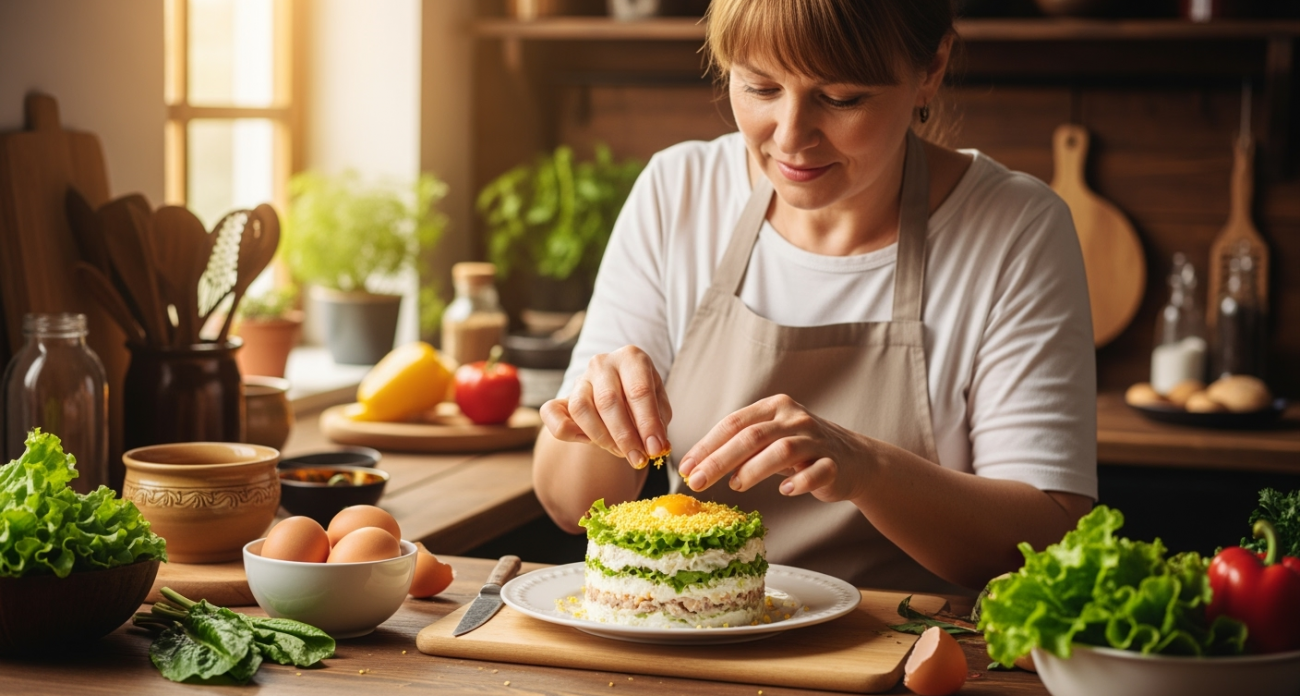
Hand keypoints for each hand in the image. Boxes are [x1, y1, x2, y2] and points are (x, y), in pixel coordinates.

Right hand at [539, 346, 671, 468]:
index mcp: (631, 358)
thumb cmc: (642, 400)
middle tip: (638, 459)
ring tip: (620, 452)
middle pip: (608, 401)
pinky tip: (589, 442)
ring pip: (581, 409)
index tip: (655, 449)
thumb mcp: (659, 405)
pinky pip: (553, 415)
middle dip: (625, 436)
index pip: (639, 391)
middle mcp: (602, 363)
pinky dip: (569, 433)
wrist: (618, 395)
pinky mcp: (561, 398)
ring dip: (602, 437)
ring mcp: (580, 380)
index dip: (648, 423)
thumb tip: (657, 447)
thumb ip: (658, 423)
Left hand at [677, 394, 870, 502]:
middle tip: (697, 481)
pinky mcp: (835, 463)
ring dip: (754, 469)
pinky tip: (785, 491)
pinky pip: (817, 471)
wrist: (855, 459)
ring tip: (735, 486)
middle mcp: (794, 418)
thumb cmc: (801, 451)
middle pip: (751, 436)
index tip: (685, 467)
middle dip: (719, 459)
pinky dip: (799, 481)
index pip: (733, 423)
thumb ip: (739, 448)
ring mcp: (816, 439)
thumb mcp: (769, 442)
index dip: (707, 445)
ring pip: (782, 450)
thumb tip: (697, 467)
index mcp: (773, 408)